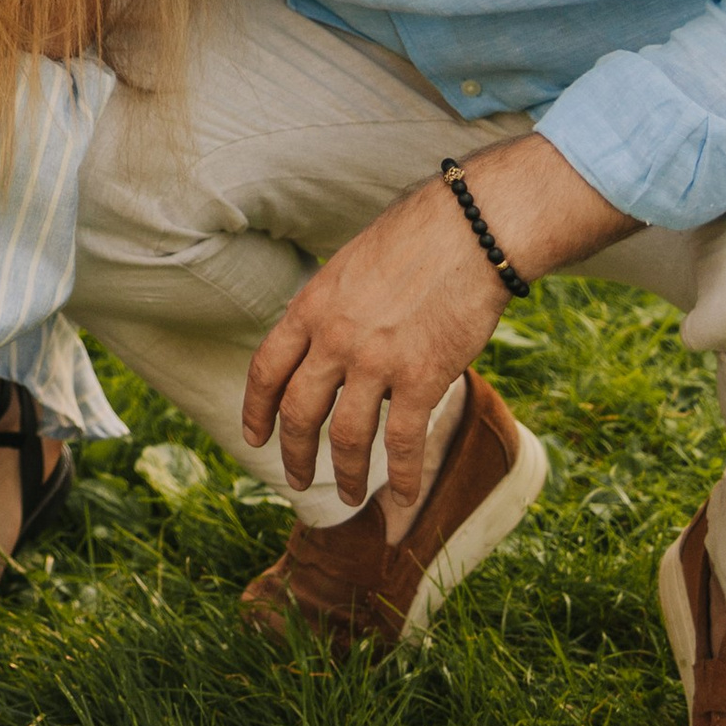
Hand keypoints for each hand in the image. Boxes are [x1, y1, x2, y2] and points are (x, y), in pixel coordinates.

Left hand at [243, 136, 626, 510]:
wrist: (471, 229)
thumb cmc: (418, 237)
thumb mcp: (352, 265)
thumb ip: (333, 307)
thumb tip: (326, 342)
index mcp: (312, 306)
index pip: (266, 367)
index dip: (257, 408)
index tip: (255, 436)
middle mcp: (334, 338)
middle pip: (299, 410)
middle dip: (293, 453)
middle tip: (295, 478)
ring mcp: (376, 361)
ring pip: (347, 436)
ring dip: (345, 474)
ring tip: (348, 496)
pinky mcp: (422, 377)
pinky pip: (404, 442)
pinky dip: (403, 476)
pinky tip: (402, 496)